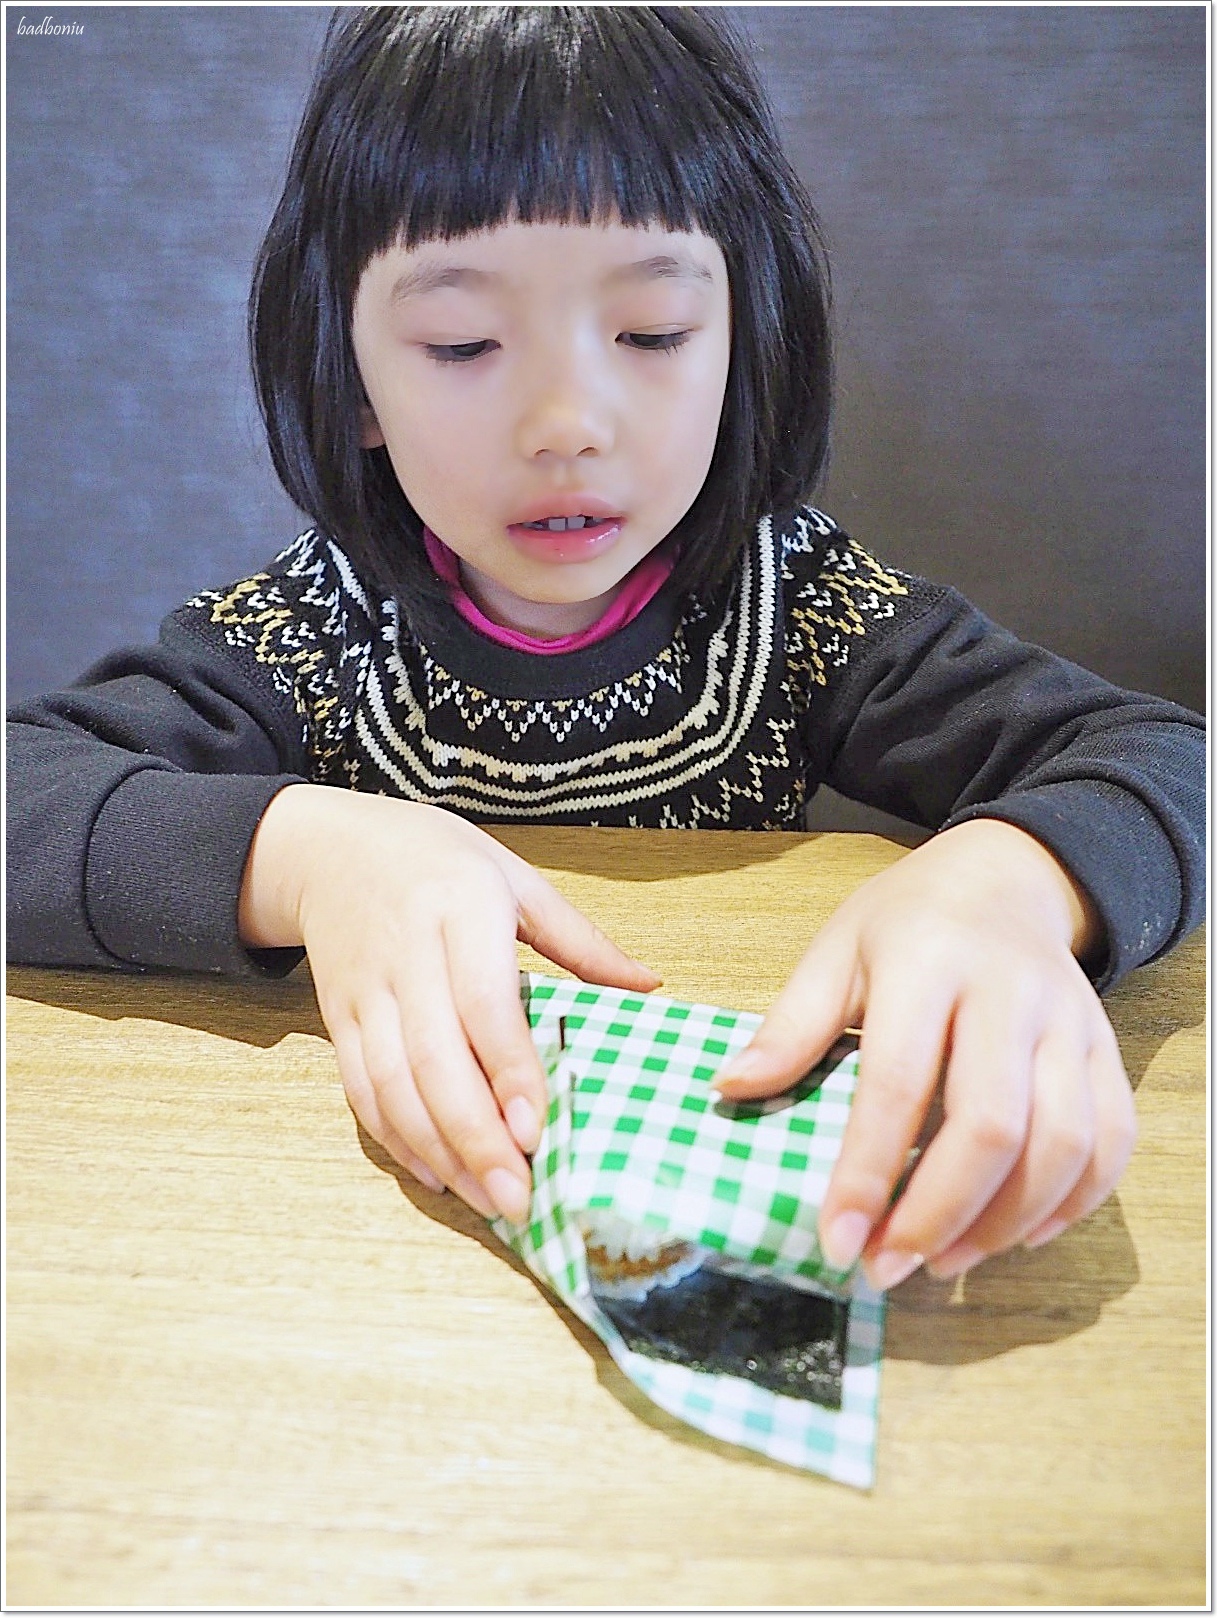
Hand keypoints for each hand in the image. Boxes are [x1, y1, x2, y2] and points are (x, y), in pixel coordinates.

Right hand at [239, 785, 659, 1221]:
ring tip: (486, 1199)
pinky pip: (359, 1088)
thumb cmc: (436, 858)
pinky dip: (395, 1138)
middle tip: (518, 1196)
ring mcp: (365, 991)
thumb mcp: (516, 877)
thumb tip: (646, 986)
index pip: (483, 1002)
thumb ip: (580, 939)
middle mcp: (406, 953)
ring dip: (437, 1150)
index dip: (508, 1070)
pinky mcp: (336, 1018)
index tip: (535, 1130)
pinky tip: (435, 1173)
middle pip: (432, 1059)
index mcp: (461, 908)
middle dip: (474, 1136)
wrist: (328, 846)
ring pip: (390, 1085)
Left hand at [712, 820, 1135, 1288]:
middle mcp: (1010, 992)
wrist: (1004, 876)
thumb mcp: (836, 951)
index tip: (837, 1242)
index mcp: (927, 961)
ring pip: (1064, 1143)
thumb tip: (730, 1091)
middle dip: (938, 1214)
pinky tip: (1018, 1234)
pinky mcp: (1105, 1048)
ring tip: (942, 1261)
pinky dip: (1072, 1202)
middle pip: (992, 1126)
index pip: (899, 1081)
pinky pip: (1111, 1140)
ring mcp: (1070, 1021)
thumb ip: (792, 1024)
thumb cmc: (906, 920)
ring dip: (1005, 1223)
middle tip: (888, 1268)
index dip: (867, 1171)